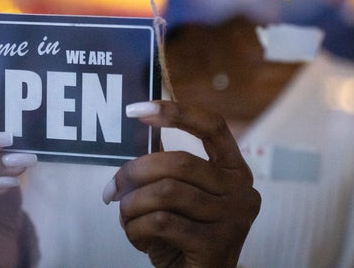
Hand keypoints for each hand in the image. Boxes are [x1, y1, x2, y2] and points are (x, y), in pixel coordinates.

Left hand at [103, 100, 259, 267]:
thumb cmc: (184, 237)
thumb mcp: (179, 196)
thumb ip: (169, 166)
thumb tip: (138, 128)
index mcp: (235, 169)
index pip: (212, 126)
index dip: (176, 111)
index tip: (137, 109)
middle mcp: (242, 190)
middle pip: (178, 161)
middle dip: (134, 172)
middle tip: (111, 189)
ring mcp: (233, 218)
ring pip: (165, 192)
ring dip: (132, 205)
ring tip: (126, 217)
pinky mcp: (217, 244)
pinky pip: (161, 222)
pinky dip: (137, 229)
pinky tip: (138, 237)